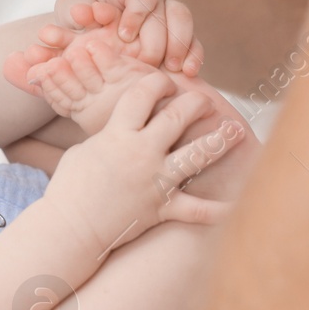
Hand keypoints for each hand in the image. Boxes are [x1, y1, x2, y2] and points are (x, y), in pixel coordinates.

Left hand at [3, 0, 203, 92]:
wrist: (92, 57)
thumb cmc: (74, 41)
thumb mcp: (58, 38)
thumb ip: (47, 43)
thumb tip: (29, 47)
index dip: (132, 14)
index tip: (121, 36)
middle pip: (164, 7)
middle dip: (156, 33)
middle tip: (144, 58)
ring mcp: (166, 17)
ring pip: (182, 19)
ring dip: (179, 42)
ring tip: (171, 67)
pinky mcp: (180, 38)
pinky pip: (194, 40)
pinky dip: (194, 54)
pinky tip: (188, 72)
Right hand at [41, 71, 244, 254]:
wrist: (70, 227)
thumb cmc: (70, 187)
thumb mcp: (84, 149)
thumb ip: (110, 134)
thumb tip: (123, 123)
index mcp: (117, 134)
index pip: (143, 93)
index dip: (158, 82)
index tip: (166, 81)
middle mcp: (141, 153)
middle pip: (178, 116)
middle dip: (196, 103)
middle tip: (204, 102)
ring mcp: (155, 181)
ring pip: (197, 155)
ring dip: (219, 140)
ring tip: (236, 130)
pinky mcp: (162, 208)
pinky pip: (197, 210)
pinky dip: (218, 210)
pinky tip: (238, 205)